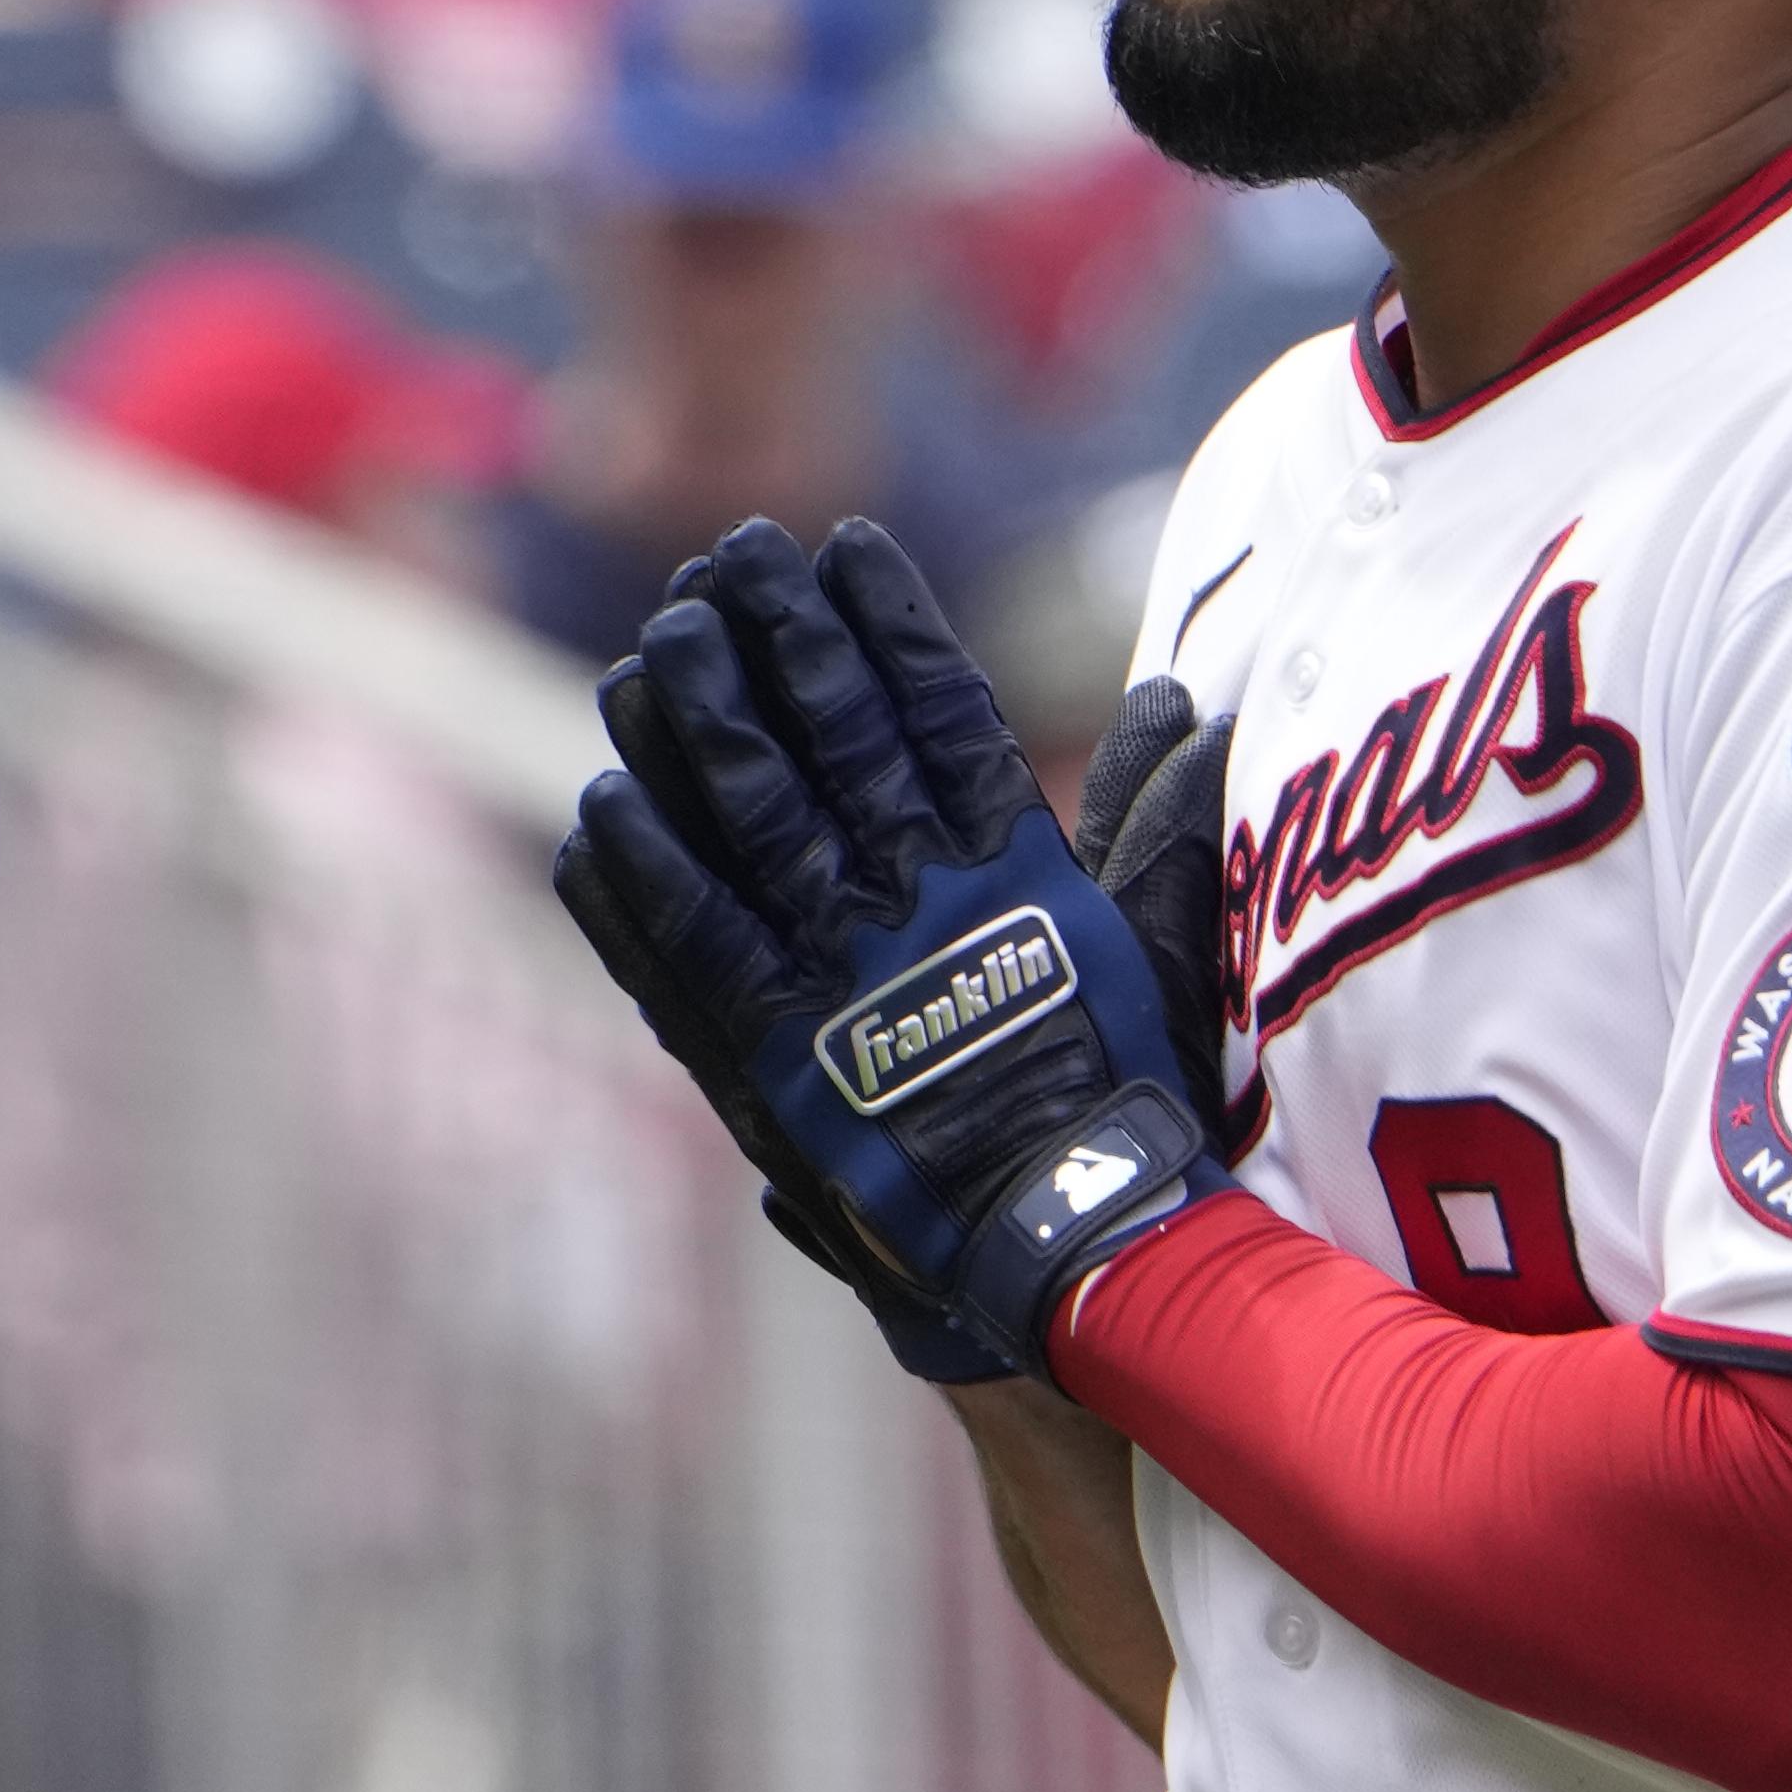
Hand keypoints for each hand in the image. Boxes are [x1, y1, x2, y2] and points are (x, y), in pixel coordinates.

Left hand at [554, 519, 1226, 1383]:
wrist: (1065, 1246)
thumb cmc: (1125, 1100)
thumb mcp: (1166, 947)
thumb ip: (1163, 825)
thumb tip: (1188, 701)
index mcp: (1015, 869)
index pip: (938, 710)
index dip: (886, 623)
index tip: (843, 546)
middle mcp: (917, 906)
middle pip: (828, 743)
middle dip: (774, 641)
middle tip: (724, 556)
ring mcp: (838, 979)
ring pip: (750, 821)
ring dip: (696, 726)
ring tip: (655, 644)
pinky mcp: (772, 1058)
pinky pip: (690, 947)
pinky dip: (642, 877)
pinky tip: (603, 805)